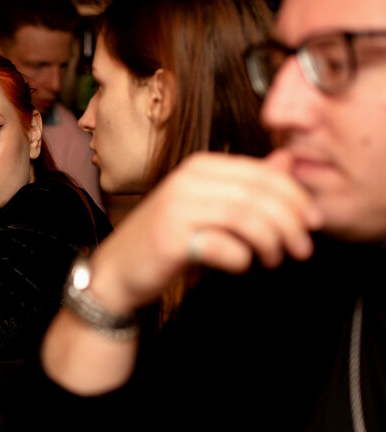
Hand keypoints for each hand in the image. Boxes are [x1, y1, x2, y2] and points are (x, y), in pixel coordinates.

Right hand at [87, 151, 321, 313]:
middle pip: (259, 195)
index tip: (313, 223)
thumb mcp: (209, 205)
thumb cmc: (166, 240)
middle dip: (291, 224)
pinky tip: (239, 266)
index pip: (263, 174)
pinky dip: (241, 260)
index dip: (297, 198)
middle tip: (302, 248)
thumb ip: (247, 183)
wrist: (118, 271)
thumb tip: (286, 160)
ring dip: (271, 244)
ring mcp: (176, 208)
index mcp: (199, 167)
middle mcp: (186, 181)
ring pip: (247, 219)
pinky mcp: (170, 239)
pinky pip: (225, 248)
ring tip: (274, 260)